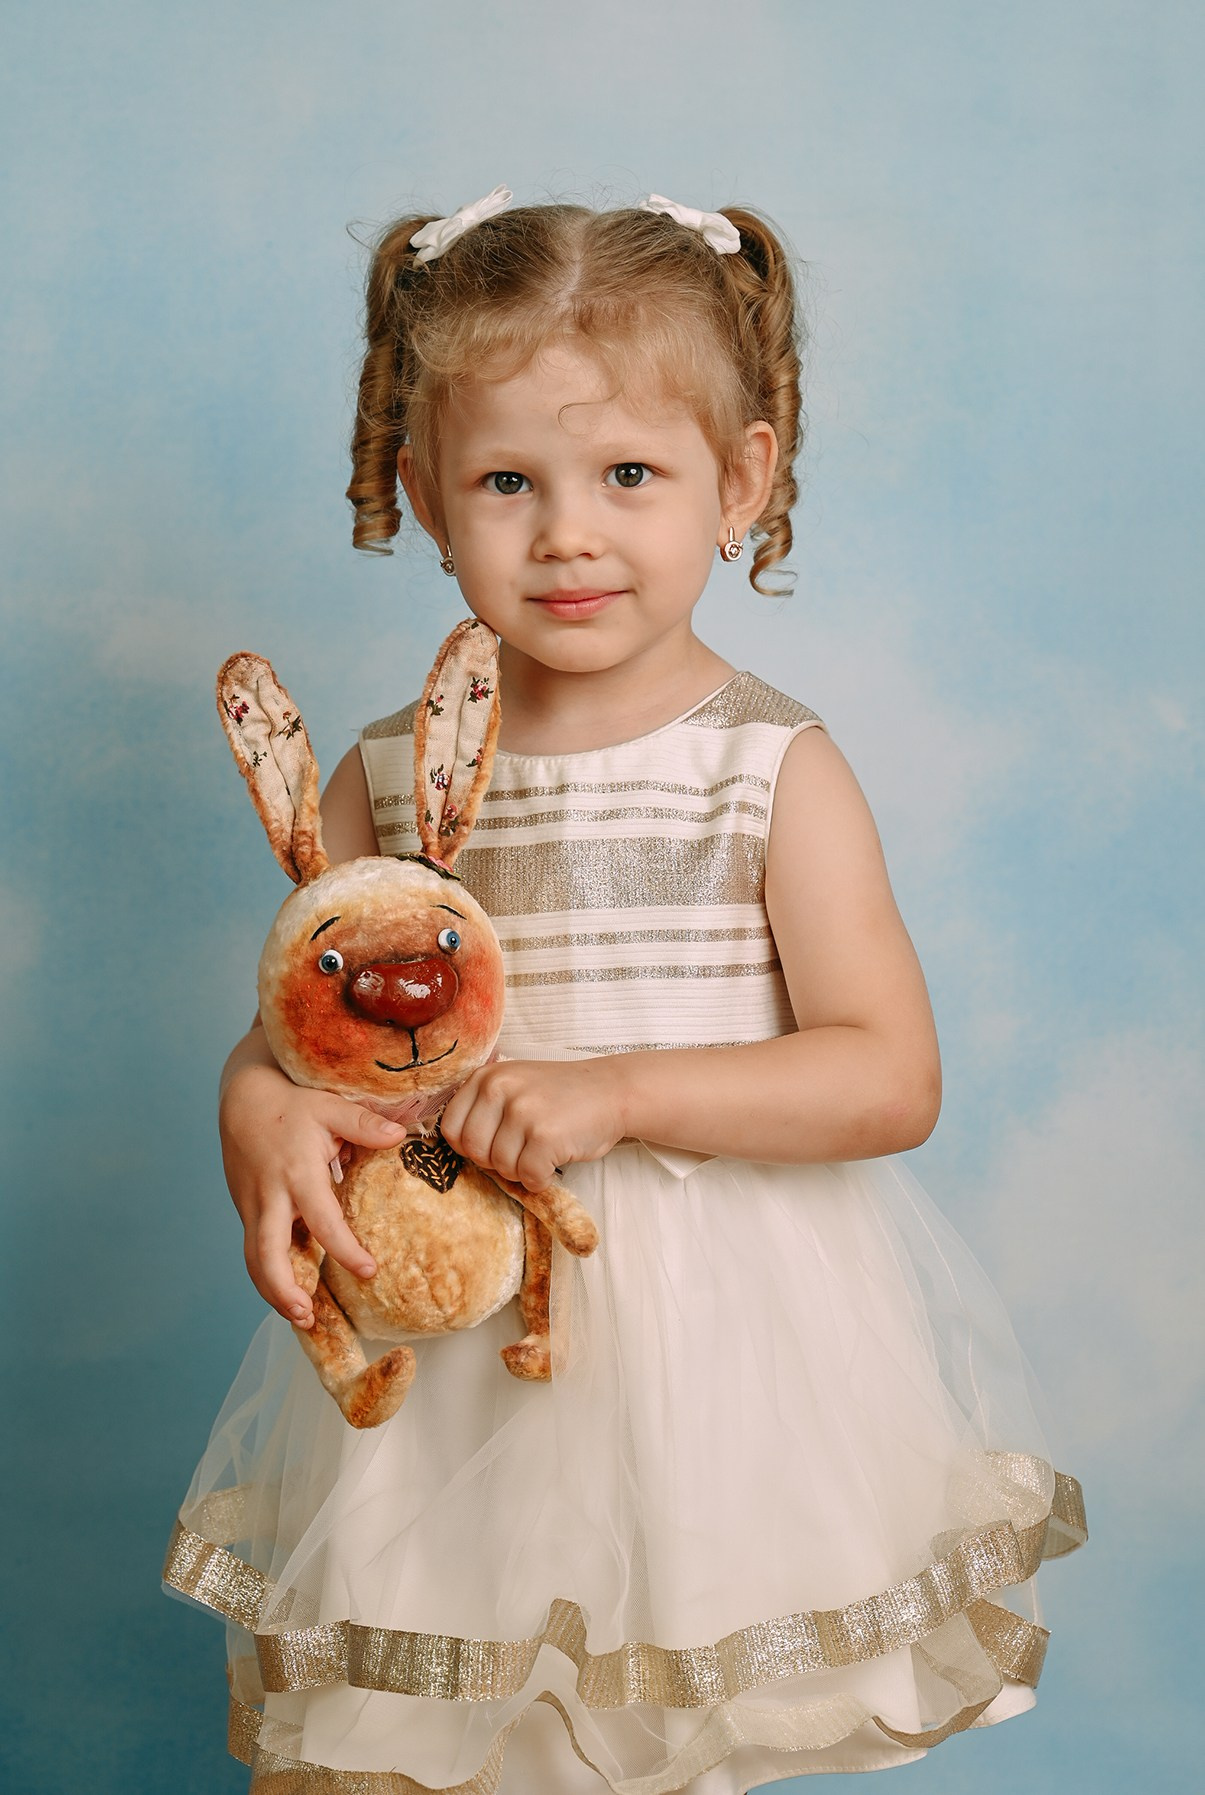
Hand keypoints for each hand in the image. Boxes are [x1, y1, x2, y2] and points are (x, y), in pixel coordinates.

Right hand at [220, 1059, 406, 1325]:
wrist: (242, 1097)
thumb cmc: (292, 1102)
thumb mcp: (330, 1106)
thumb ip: (363, 1124)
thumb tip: (399, 1136)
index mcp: (297, 1174)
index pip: (322, 1222)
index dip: (345, 1251)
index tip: (369, 1271)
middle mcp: (270, 1197)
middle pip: (266, 1256)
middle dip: (284, 1291)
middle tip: (309, 1317)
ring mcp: (252, 1206)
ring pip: (253, 1260)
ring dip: (272, 1292)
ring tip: (301, 1316)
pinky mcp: (245, 1210)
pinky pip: (255, 1247)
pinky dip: (270, 1273)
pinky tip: (293, 1289)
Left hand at [439, 1058, 627, 1191]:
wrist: (613, 1091)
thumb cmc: (562, 1096)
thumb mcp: (515, 1085)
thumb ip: (484, 1108)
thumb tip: (459, 1150)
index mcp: (486, 1077)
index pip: (451, 1128)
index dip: (471, 1146)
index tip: (495, 1144)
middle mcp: (499, 1088)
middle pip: (473, 1151)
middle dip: (497, 1162)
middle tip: (523, 1151)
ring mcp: (522, 1111)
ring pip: (501, 1167)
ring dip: (522, 1170)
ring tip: (543, 1150)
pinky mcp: (545, 1136)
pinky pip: (528, 1177)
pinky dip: (541, 1180)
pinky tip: (554, 1162)